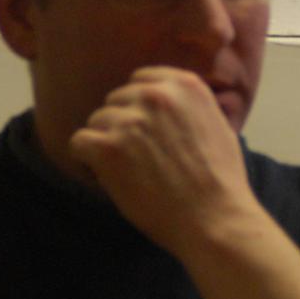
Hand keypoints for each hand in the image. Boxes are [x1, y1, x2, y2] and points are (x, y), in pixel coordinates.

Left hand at [68, 67, 266, 255]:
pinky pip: (79, 142)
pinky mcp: (108, 148)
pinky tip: (106, 177)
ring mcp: (130, 121)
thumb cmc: (220, 183)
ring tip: (127, 172)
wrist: (214, 218)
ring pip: (97, 122)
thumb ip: (188, 107)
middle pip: (116, 101)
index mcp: (183, 86)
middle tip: (138, 158)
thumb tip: (169, 106)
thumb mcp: (217, 125)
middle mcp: (155, 96)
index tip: (144, 131)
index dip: (138, 108)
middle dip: (122, 126)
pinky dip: (86, 161)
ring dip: (106, 145)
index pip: (140, 80)